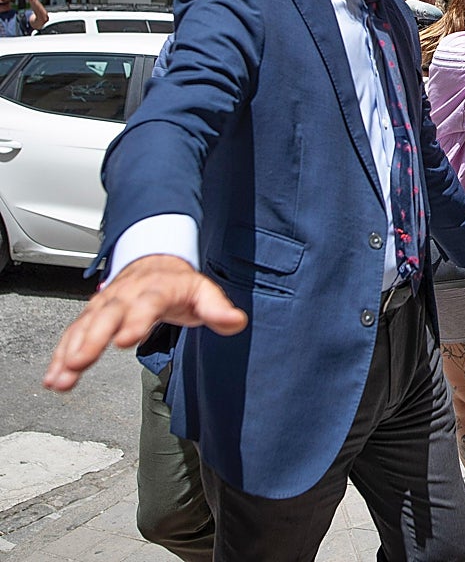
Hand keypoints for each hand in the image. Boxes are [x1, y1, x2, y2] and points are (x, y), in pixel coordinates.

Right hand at [43, 255, 247, 391]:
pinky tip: (55, 376)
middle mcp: (127, 295)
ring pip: (85, 326)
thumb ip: (217, 308)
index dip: (135, 322)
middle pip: (107, 315)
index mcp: (156, 288)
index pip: (146, 304)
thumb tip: (235, 321)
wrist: (154, 261)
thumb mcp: (204, 291)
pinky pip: (74, 334)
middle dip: (92, 340)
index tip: (125, 341)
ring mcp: (107, 304)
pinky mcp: (93, 315)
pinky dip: (61, 355)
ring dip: (70, 352)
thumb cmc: (178, 283)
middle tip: (80, 362)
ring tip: (62, 378)